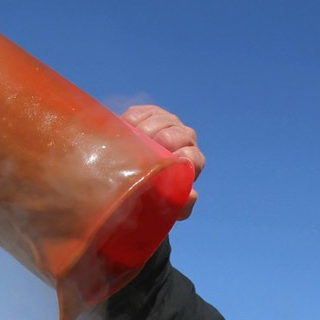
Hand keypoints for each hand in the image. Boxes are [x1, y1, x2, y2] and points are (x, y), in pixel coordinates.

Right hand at [122, 104, 204, 218]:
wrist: (129, 181)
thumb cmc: (153, 196)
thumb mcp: (167, 206)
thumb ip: (181, 206)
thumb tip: (192, 195)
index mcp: (193, 161)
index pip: (192, 156)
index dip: (176, 159)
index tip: (159, 167)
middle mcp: (184, 138)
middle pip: (175, 135)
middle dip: (157, 143)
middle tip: (140, 156)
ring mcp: (168, 123)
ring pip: (158, 120)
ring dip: (143, 132)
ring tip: (131, 146)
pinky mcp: (149, 113)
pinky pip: (141, 112)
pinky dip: (131, 121)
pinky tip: (126, 132)